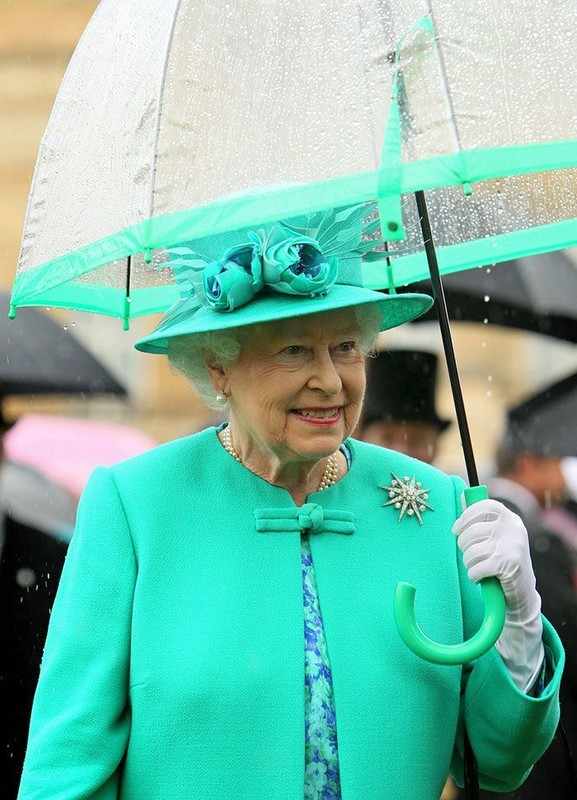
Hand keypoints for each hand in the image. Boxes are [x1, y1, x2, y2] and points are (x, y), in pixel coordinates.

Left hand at [452, 498, 543, 690]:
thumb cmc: (503, 559)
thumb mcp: (496, 535)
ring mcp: (512, 545)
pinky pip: (476, 568)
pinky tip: (479, 578)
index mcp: (509, 517)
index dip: (464, 518)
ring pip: (471, 552)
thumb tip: (462, 496)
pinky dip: (473, 576)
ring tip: (477, 567)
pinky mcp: (509, 564)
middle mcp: (512, 528)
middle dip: (463, 547)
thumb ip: (481, 518)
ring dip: (469, 563)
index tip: (456, 530)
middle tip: (470, 556)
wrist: (522, 592)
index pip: (482, 506)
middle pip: (471, 532)